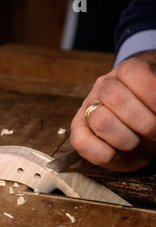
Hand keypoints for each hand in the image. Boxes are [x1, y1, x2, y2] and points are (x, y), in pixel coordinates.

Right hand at [70, 51, 155, 171]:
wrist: (145, 129)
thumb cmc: (154, 112)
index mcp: (127, 72)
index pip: (132, 72)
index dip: (150, 91)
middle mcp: (104, 87)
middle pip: (116, 97)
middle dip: (144, 122)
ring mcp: (89, 109)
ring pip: (101, 121)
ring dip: (126, 139)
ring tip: (137, 143)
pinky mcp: (79, 132)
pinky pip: (82, 143)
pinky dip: (103, 154)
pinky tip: (116, 154)